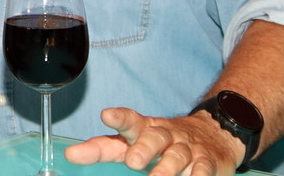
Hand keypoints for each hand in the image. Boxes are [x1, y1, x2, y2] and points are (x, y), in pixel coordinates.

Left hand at [63, 107, 242, 175]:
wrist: (213, 135)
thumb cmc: (161, 142)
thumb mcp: (134, 142)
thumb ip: (103, 148)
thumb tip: (69, 154)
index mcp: (144, 129)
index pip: (129, 121)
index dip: (119, 118)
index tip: (106, 115)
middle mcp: (165, 135)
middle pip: (154, 137)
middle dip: (144, 148)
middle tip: (133, 161)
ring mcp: (187, 147)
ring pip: (177, 155)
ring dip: (167, 167)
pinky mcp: (206, 160)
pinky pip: (202, 167)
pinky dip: (197, 174)